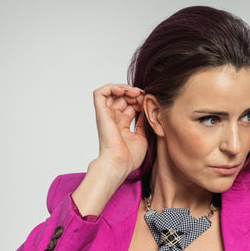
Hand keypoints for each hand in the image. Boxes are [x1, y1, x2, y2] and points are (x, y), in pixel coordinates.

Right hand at [72, 84, 147, 216]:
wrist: (119, 163)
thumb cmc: (129, 157)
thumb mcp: (142, 137)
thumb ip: (143, 123)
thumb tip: (148, 111)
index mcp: (122, 125)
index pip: (130, 106)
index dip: (140, 101)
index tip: (149, 102)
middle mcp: (113, 119)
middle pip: (123, 98)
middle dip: (135, 94)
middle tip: (144, 96)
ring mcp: (107, 115)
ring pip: (112, 92)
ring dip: (125, 89)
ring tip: (136, 93)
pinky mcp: (101, 113)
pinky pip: (100, 93)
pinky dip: (112, 87)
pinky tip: (124, 92)